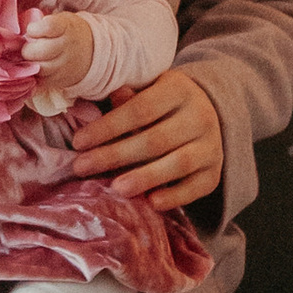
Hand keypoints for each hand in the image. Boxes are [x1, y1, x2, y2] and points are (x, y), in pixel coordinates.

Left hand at [22, 8, 94, 92]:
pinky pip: (39, 82)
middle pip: (39, 51)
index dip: (34, 29)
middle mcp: (67, 47)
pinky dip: (32, 77)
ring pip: (38, 69)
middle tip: (26, 48)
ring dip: (28, 65)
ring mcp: (64, 66)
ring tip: (28, 59)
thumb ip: (41, 24)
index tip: (31, 30)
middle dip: (27, 50)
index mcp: (65, 27)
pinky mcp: (59, 81)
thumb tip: (18, 34)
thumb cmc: (65, 32)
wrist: (89, 51)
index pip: (48, 27)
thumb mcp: (59, 20)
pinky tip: (31, 70)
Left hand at [69, 63, 222, 208]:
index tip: (78, 142)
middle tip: (82, 167)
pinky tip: (151, 202)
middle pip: (155, 139)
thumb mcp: (148, 92)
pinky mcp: (214, 172)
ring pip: (178, 163)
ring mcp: (211, 146)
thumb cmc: (163, 105)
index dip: (108, 127)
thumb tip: (111, 96)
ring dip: (145, 177)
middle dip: (115, 155)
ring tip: (116, 188)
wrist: (208, 116)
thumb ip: (129, 99)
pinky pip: (197, 187)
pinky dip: (175, 196)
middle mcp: (200, 116)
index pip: (140, 109)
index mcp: (179, 90)